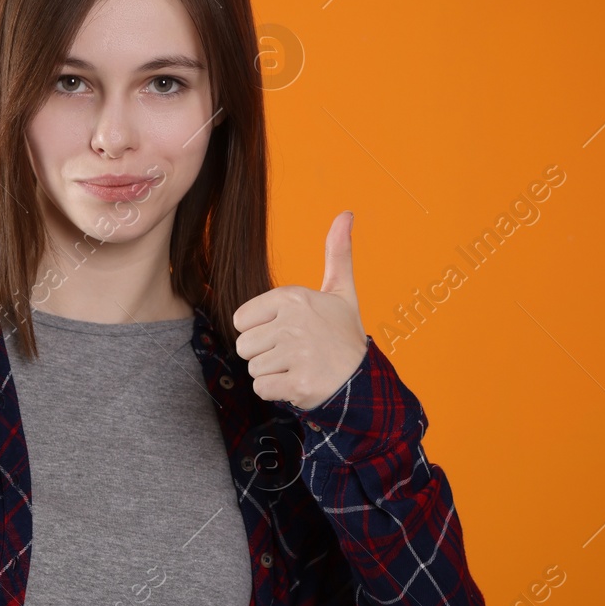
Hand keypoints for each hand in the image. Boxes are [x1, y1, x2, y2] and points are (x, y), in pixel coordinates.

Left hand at [232, 211, 367, 409]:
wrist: (363, 380)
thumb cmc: (344, 335)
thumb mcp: (341, 291)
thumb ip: (337, 253)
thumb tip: (346, 214)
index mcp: (293, 297)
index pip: (241, 320)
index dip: (260, 330)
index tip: (287, 332)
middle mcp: (292, 322)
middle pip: (243, 346)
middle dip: (264, 354)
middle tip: (294, 353)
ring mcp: (295, 353)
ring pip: (253, 369)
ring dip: (272, 374)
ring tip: (300, 366)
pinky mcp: (298, 383)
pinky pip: (262, 389)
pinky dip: (278, 392)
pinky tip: (300, 382)